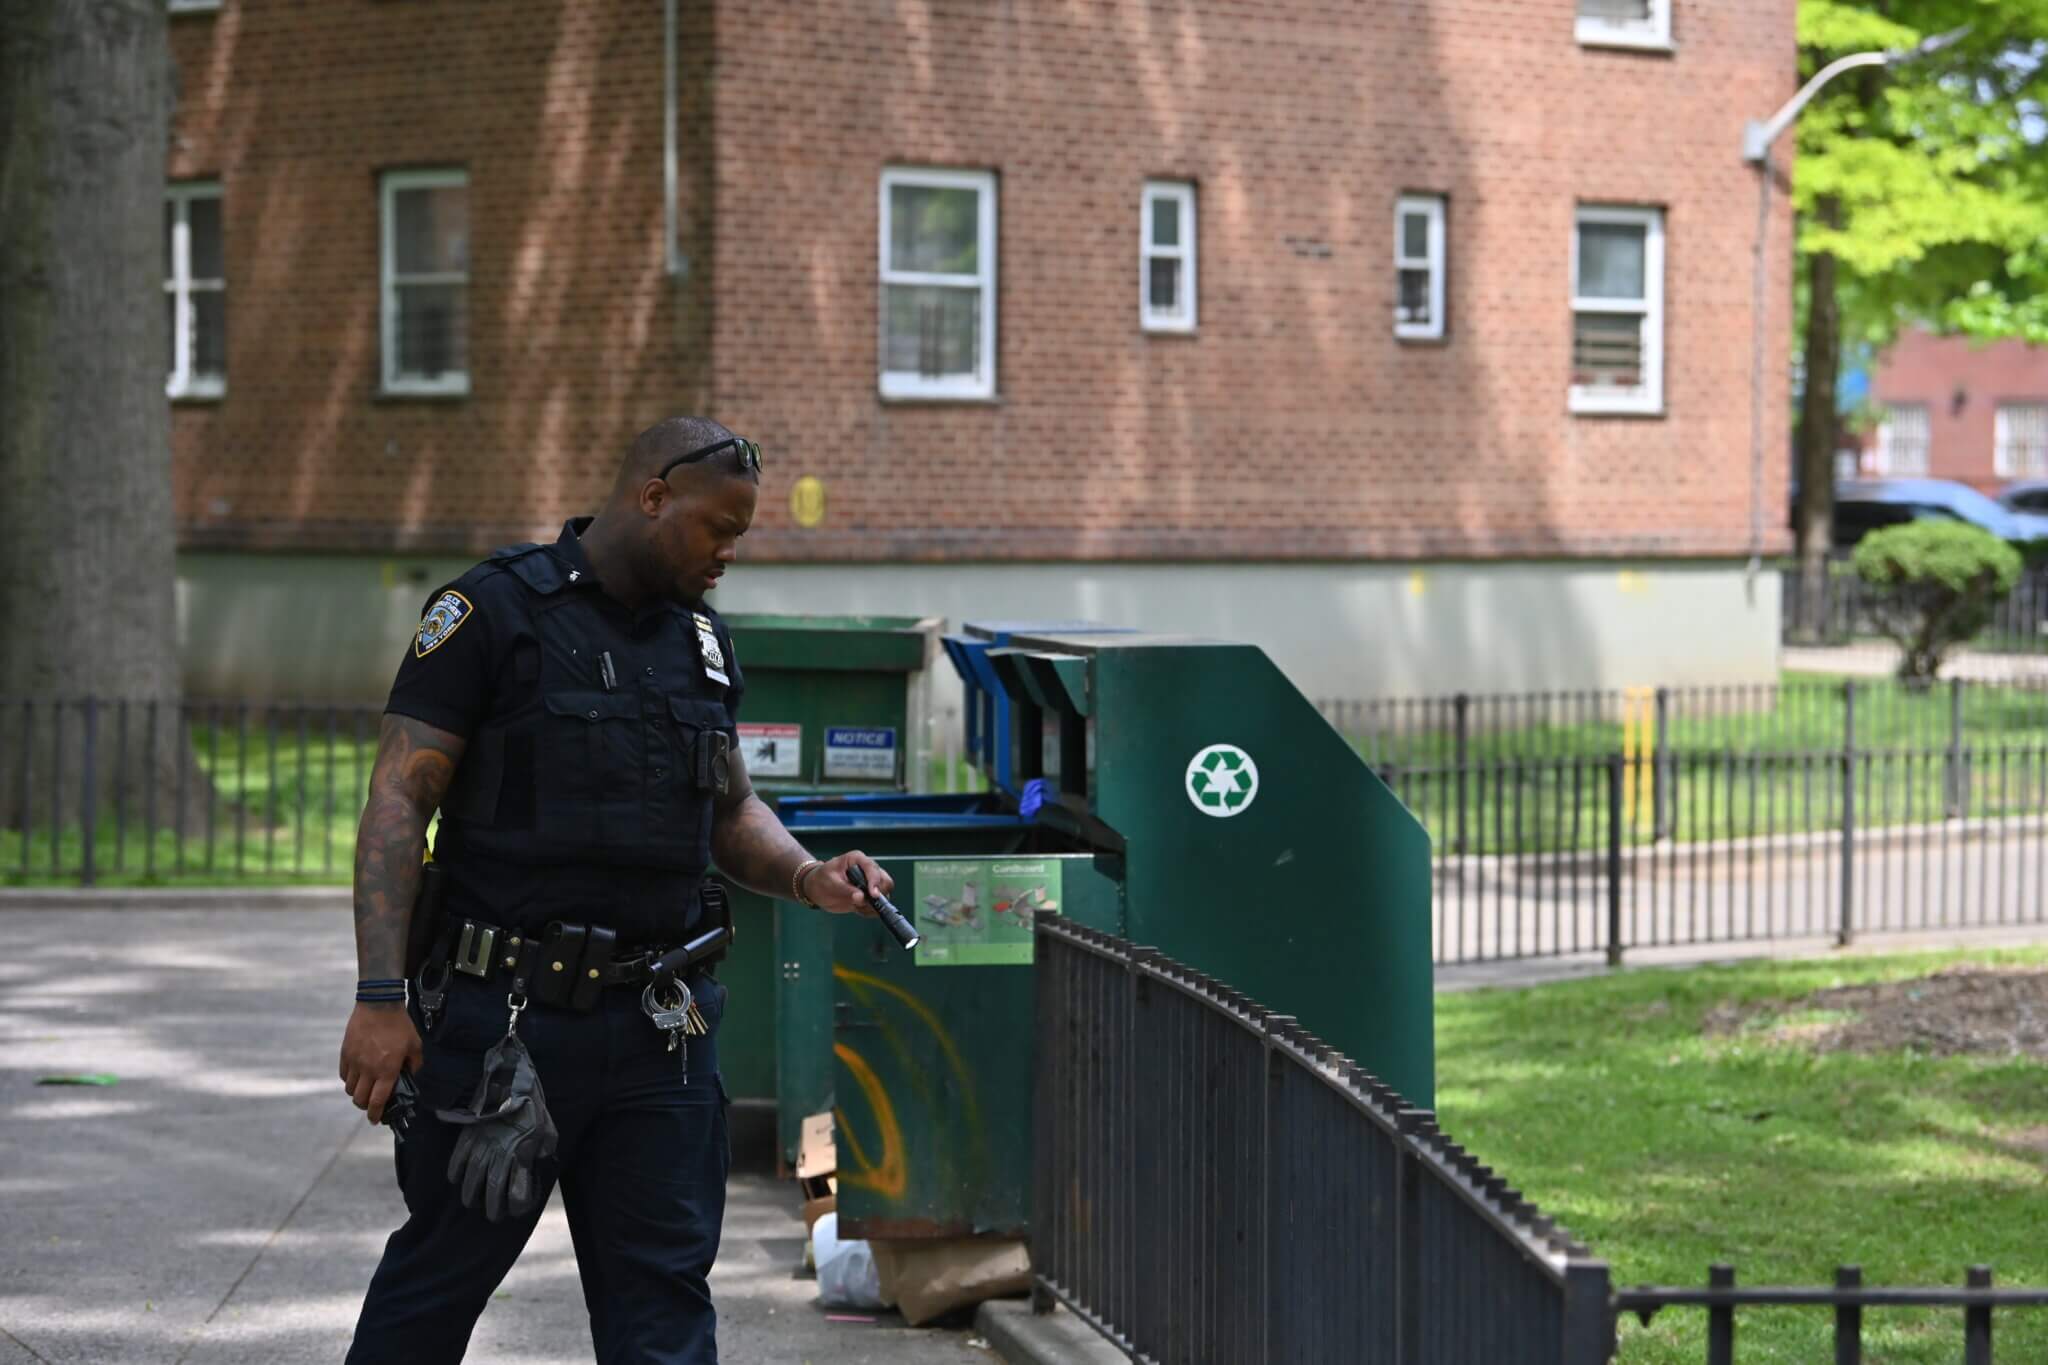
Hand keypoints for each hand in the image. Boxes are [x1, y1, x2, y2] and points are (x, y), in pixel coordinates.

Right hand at [339, 1001, 423, 1124]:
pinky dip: (349, 1080)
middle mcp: (368, 1069)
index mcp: (387, 1070)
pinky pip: (344, 1075)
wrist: (379, 1004)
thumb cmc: (400, 1025)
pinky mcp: (345, 1053)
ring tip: (365, 1088)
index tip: (376, 1119)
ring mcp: (354, 1062)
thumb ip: (414, 1065)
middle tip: (371, 1104)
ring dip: (357, 1093)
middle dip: (365, 1107)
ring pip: (350, 1089)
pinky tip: (357, 1076)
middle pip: (360, 1099)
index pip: (377, 1101)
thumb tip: (410, 1077)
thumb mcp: (415, 1045)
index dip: (375, 1115)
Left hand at [805, 851, 891, 916]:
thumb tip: (861, 897)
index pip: (872, 868)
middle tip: (868, 902)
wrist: (816, 889)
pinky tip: (858, 909)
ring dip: (875, 904)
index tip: (873, 894)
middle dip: (879, 893)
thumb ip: (846, 890)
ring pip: (884, 894)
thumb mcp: (830, 883)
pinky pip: (877, 905)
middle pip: (885, 881)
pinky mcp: (868, 896)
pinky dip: (871, 910)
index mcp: (857, 860)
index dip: (875, 881)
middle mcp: (867, 870)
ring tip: (858, 906)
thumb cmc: (821, 880)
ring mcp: (869, 884)